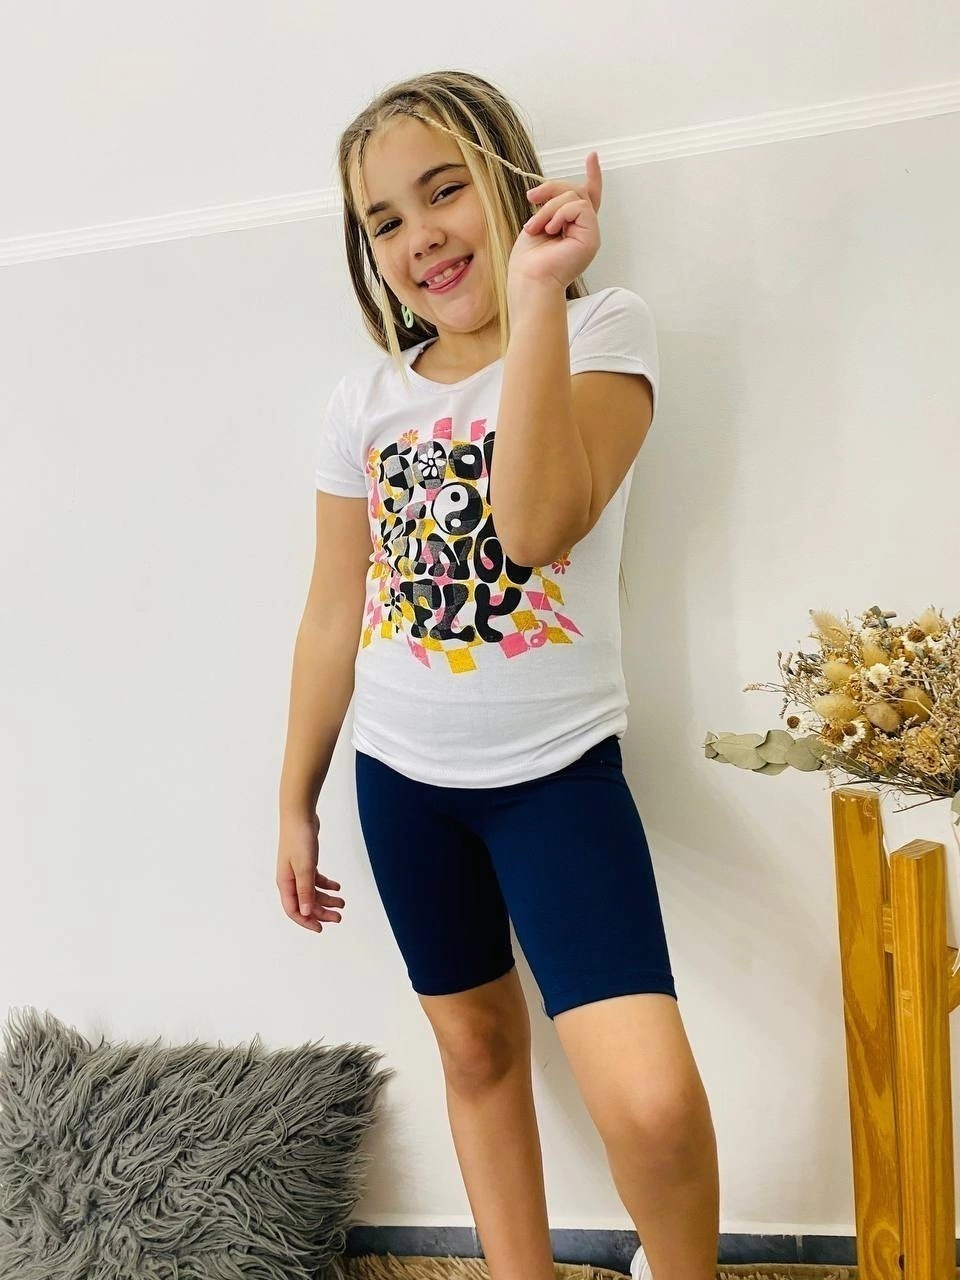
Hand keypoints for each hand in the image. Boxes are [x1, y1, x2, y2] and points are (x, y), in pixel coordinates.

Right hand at [276, 811, 344, 933]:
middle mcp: (290, 879)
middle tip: (339, 917)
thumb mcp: (305, 868)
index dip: (306, 921)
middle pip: (306, 903)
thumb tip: (306, 913)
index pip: (294, 910)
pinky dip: (326, 885)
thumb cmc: (299, 839)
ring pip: (312, 892)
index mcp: (285, 883)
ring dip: (327, 899)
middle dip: (321, 912)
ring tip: (342, 902)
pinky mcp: (306, 862)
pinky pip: (315, 879)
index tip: (321, 928)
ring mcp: (297, 871)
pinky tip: (337, 887)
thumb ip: (305, 891)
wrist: (300, 815)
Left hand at [507, 152, 602, 292]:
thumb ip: (551, 207)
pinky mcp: (592, 238)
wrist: (530, 281)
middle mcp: (584, 230)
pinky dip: (559, 214)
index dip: (593, 176)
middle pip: (576, 190)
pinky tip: (550, 230)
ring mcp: (590, 234)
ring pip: (574, 196)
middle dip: (551, 189)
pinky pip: (578, 207)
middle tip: (531, 199)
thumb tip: (549, 193)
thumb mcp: (538, 223)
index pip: (587, 198)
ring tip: (535, 227)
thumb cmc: (529, 262)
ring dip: (549, 208)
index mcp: (572, 228)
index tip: (592, 157)